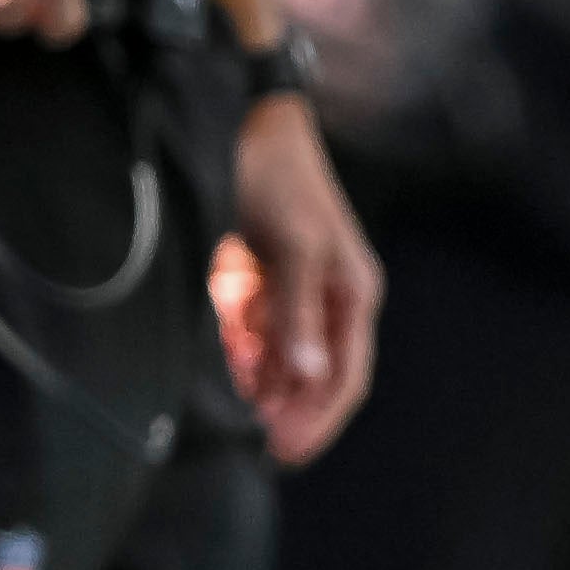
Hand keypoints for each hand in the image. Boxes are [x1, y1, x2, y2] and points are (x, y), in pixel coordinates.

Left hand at [213, 86, 380, 465]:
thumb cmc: (278, 177)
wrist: (241, 117)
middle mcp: (327, 296)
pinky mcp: (257, 277)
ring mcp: (291, 288)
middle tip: (248, 447)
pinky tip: (218, 376)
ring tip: (228, 420)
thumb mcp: (294, 245)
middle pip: (311, 376)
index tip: (284, 453)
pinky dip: (237, 357)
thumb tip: (307, 377)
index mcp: (351, 293)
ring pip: (279, 360)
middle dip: (284, 412)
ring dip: (258, 390)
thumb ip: (297, 313)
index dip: (317, 419)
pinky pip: (251, 334)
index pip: (344, 376)